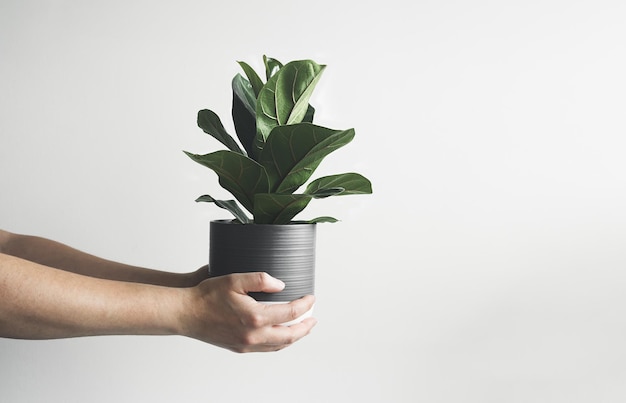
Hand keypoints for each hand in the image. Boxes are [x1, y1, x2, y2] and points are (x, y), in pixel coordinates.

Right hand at [179, 272, 316, 352]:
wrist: (186, 313)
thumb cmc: (207, 295)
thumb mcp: (235, 279)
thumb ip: (260, 279)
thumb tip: (281, 285)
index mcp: (255, 317)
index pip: (291, 312)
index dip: (305, 304)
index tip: (311, 297)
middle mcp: (253, 335)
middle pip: (290, 335)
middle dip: (306, 327)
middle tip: (314, 318)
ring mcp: (246, 344)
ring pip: (279, 345)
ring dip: (294, 337)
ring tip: (302, 328)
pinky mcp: (239, 347)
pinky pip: (266, 348)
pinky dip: (279, 343)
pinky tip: (280, 335)